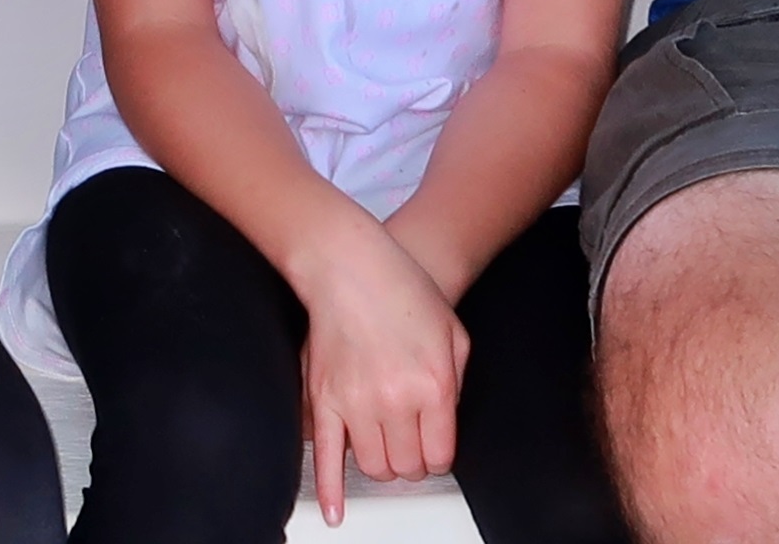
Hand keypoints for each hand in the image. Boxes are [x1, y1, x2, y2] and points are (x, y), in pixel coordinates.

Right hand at [291, 229, 466, 524]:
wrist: (351, 266)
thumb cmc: (402, 292)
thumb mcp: (453, 336)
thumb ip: (454, 385)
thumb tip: (441, 425)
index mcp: (433, 387)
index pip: (440, 455)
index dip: (438, 455)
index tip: (434, 447)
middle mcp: (395, 401)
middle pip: (407, 467)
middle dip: (412, 462)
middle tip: (410, 443)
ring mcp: (356, 402)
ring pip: (373, 467)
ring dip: (383, 466)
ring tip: (385, 446)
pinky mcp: (324, 400)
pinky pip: (326, 457)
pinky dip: (331, 489)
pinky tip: (336, 512)